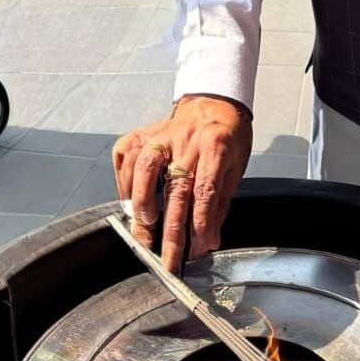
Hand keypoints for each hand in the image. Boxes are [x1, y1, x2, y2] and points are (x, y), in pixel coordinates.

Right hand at [112, 95, 252, 273]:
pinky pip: (127, 154)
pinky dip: (124, 178)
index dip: (200, 223)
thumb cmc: (227, 136)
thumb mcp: (235, 167)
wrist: (214, 101)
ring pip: (144, 166)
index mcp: (216, 147)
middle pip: (175, 188)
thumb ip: (219, 202)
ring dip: (141, 200)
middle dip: (169, 230)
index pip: (206, 190)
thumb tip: (208, 239)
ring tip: (144, 225)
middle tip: (166, 258)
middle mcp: (186, 140)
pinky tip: (128, 197)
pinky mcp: (144, 132)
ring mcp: (162, 134)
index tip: (198, 248)